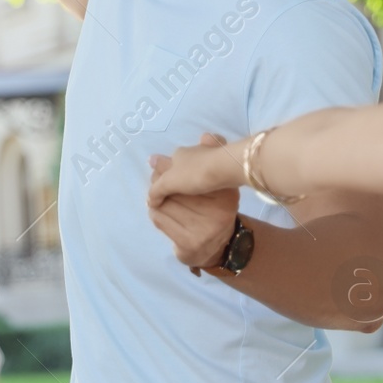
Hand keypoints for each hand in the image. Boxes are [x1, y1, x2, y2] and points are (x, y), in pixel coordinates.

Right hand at [146, 132, 243, 207]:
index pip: (166, 165)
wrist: (225, 167)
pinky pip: (213, 161)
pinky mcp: (223, 157)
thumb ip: (157, 190)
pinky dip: (211, 165)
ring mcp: (208, 152)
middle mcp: (191, 150)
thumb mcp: (170, 183)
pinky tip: (214, 174)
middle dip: (178, 169)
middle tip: (180, 184)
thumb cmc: (194, 174)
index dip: (163, 176)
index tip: (164, 188)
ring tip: (197, 182)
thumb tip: (150, 200)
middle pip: (181, 161)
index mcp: (178, 155)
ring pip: (198, 160)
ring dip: (195, 167)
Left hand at [148, 134, 241, 272]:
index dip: (174, 166)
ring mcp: (204, 230)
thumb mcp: (217, 184)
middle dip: (162, 180)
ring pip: (167, 204)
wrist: (218, 247)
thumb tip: (203, 135)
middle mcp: (220, 212)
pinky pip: (161, 220)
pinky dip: (155, 212)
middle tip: (154, 177)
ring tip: (157, 196)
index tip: (163, 165)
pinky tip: (158, 210)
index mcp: (228, 194)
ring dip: (157, 198)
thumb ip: (208, 158)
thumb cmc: (213, 209)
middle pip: (178, 188)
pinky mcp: (189, 244)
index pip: (196, 173)